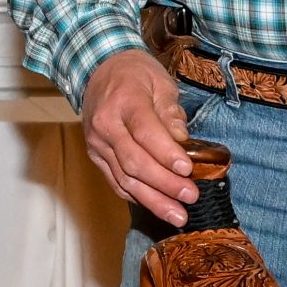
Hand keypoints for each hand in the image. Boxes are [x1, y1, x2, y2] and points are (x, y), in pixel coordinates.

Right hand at [81, 46, 195, 225]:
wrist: (98, 71)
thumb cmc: (135, 75)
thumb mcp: (160, 82)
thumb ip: (170, 111)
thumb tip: (182, 140)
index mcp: (124, 102)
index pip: (144, 132)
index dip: (166, 153)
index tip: (187, 170)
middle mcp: (105, 126)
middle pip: (134, 161)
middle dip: (164, 183)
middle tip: (190, 197)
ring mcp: (97, 145)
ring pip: (124, 179)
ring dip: (153, 200)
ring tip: (177, 215)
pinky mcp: (96, 157)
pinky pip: (116, 182)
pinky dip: (137, 197)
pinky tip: (157, 206)